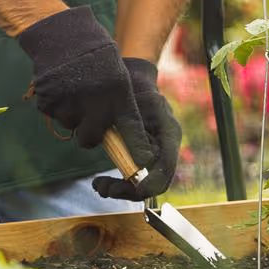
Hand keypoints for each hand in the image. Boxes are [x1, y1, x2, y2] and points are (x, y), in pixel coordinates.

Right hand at [17, 6, 140, 149]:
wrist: (62, 34)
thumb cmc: (95, 53)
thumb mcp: (117, 74)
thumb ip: (118, 103)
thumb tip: (118, 132)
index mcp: (117, 93)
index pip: (130, 128)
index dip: (136, 148)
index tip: (141, 160)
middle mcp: (95, 102)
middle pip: (91, 138)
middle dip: (89, 134)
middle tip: (87, 119)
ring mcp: (69, 103)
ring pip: (70, 125)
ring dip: (71, 114)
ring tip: (73, 88)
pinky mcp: (48, 102)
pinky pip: (53, 115)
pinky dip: (56, 105)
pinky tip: (60, 85)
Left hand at [95, 58, 181, 201]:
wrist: (127, 78)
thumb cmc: (130, 84)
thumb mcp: (131, 101)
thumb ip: (132, 128)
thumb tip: (141, 160)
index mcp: (169, 132)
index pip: (166, 169)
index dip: (149, 185)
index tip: (126, 190)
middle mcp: (165, 146)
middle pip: (154, 182)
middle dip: (128, 191)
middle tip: (102, 187)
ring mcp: (152, 153)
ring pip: (141, 184)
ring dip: (119, 190)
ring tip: (98, 185)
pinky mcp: (138, 156)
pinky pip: (130, 178)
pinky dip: (115, 184)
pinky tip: (99, 182)